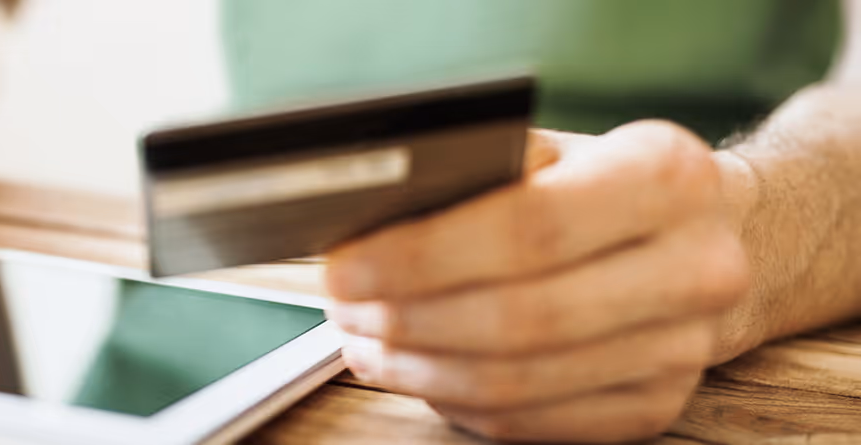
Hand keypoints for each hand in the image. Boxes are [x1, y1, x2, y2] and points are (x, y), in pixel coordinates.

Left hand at [324, 121, 751, 441]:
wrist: (718, 238)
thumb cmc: (609, 185)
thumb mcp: (562, 147)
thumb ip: (483, 170)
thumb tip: (374, 213)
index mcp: (666, 178)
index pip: (530, 227)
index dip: (423, 255)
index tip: (346, 263)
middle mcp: (694, 267)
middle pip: (518, 318)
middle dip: (405, 319)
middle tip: (343, 307)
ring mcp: (681, 349)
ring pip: (516, 381)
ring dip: (416, 368)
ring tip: (363, 340)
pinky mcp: (655, 407)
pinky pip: (528, 422)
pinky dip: (453, 401)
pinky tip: (414, 370)